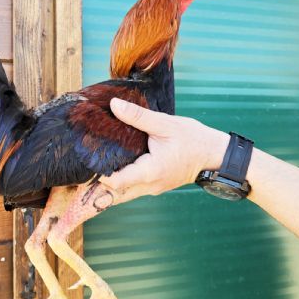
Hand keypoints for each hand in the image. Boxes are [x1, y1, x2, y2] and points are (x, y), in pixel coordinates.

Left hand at [100, 98, 228, 201]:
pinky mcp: (154, 186)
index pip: (116, 182)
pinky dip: (120, 181)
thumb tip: (114, 105)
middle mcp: (149, 185)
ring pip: (123, 193)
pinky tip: (112, 166)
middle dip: (98, 183)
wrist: (214, 155)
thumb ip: (138, 116)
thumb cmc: (193, 139)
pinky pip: (132, 188)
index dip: (99, 173)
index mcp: (150, 171)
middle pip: (115, 192)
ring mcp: (152, 188)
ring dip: (109, 183)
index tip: (89, 159)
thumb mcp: (165, 124)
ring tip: (94, 166)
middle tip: (84, 167)